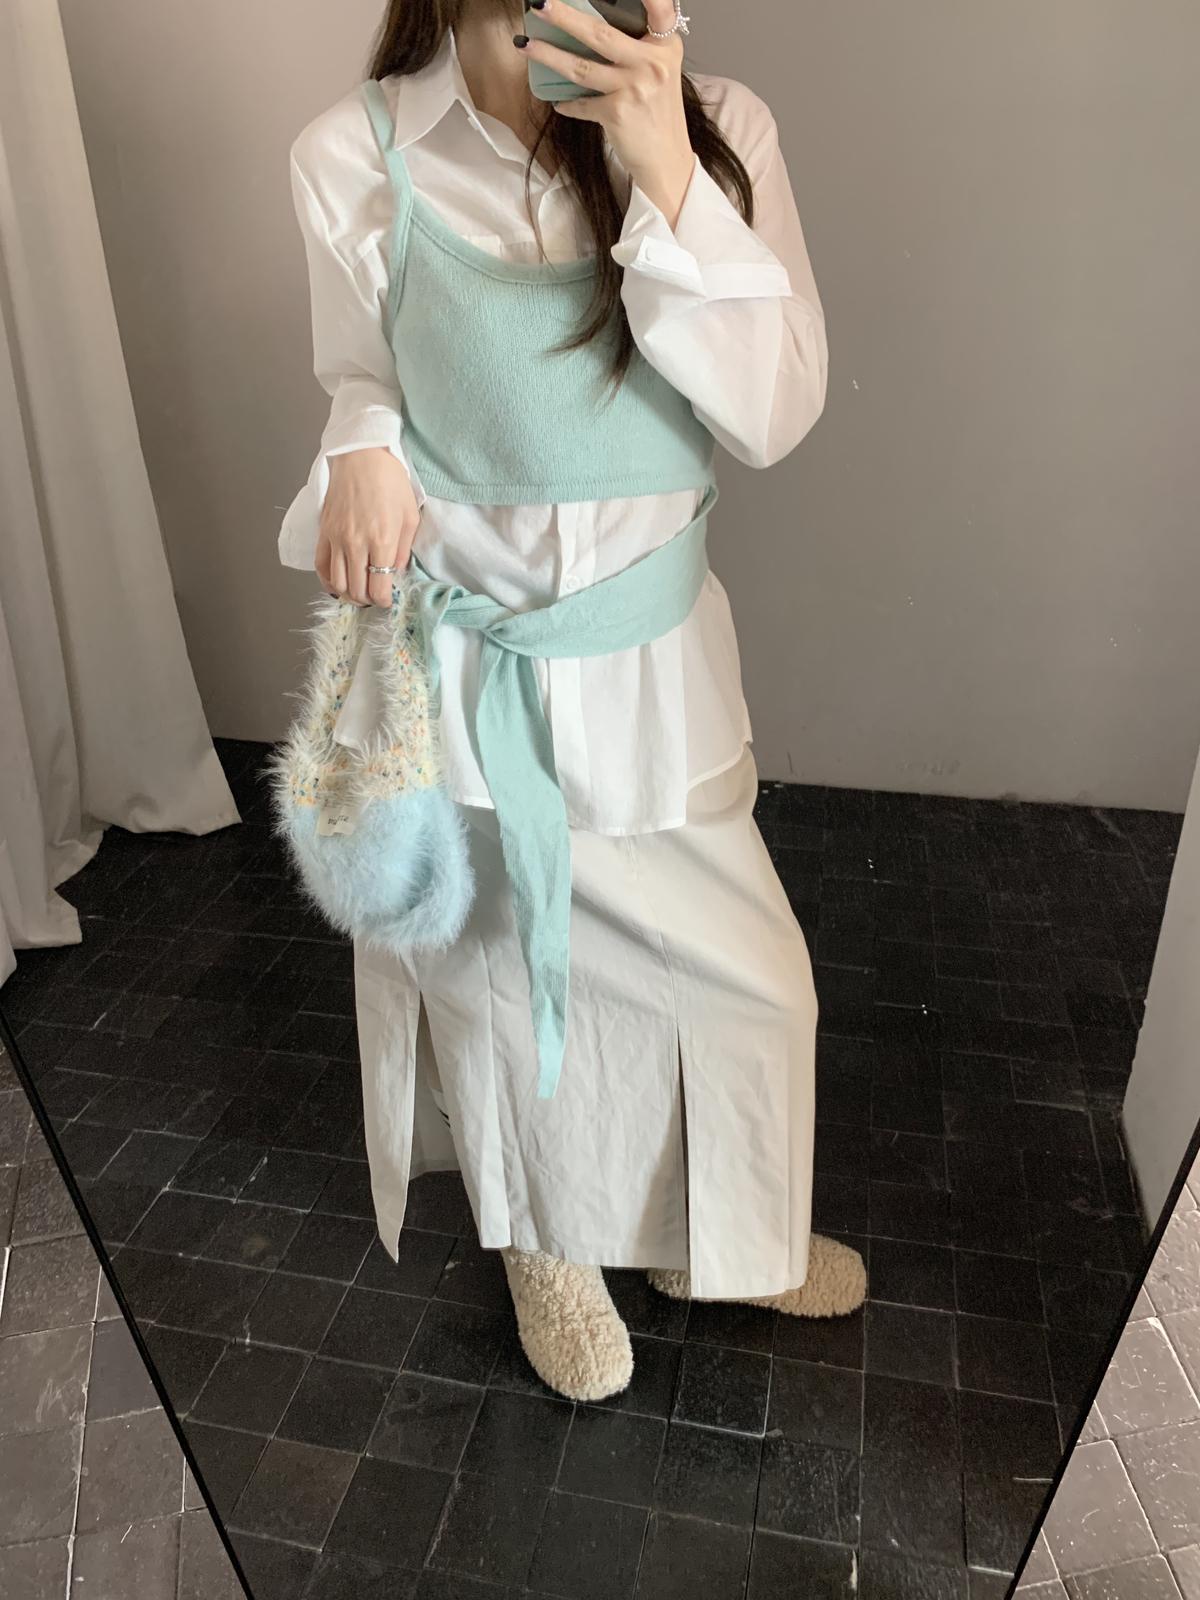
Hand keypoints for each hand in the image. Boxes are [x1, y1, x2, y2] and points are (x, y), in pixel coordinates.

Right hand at [316, 447, 419, 607]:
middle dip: (367, 601)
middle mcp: (356, 544)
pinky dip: (328, 581)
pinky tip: (338, 584)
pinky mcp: (323, 532)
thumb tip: (394, 572)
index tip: (388, 600)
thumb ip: (403, 549)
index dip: (384, 601)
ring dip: (348, 595)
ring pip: (337, 583)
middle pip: (356, 590)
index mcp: (381, 540)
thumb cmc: (390, 482)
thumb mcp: (409, 515)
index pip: (379, 588)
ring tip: (359, 592)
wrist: (361, 456)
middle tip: (375, 597)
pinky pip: (321, 566)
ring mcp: (336, 539)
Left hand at [516, 0, 696, 226]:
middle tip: (540, 4)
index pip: (662, 11)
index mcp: (665, 48)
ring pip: (581, 67)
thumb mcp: (659, 73)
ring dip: (548, 55)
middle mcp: (651, 64)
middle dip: (565, 17)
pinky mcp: (617, 113)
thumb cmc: (658, 114)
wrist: (666, 160)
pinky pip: (581, 103)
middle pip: (601, 34)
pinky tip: (558, 101)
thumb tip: (591, 30)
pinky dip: (567, 104)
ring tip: (525, 45)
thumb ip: (638, 50)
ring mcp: (633, 88)